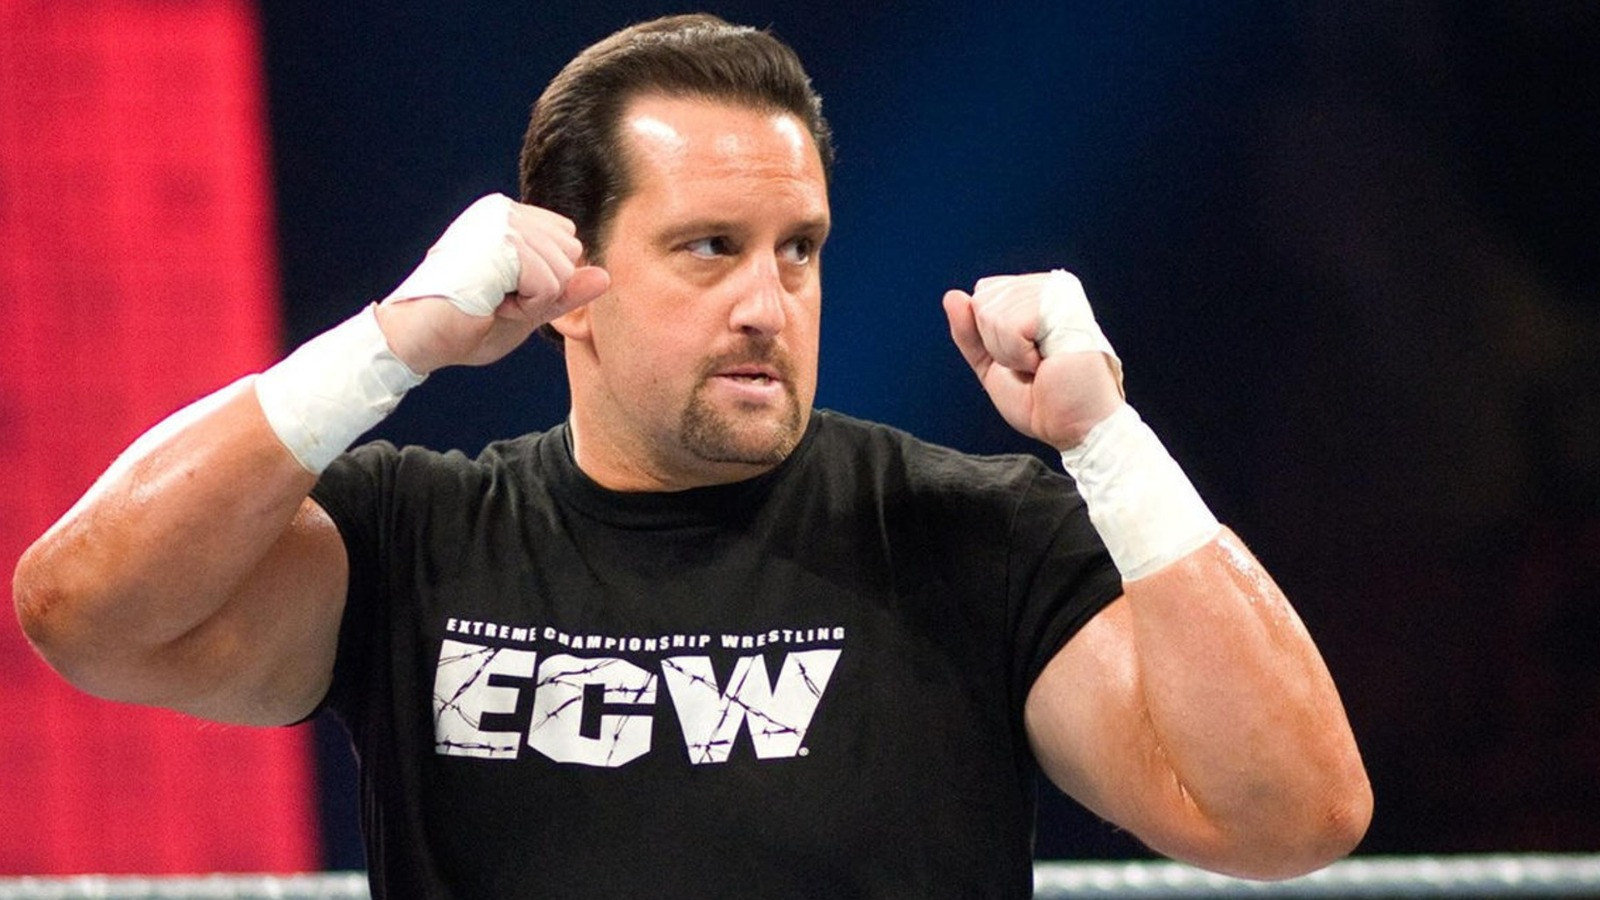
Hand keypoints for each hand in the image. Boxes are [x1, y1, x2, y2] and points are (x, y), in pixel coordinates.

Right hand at [374, 194, 610, 373]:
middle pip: (572, 253)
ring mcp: (500, 222)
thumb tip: (606, 275)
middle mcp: (503, 209)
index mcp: (506, 215)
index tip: (502, 293)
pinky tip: (490, 304)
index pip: (568, 242)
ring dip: (532, 301)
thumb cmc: (464, 326)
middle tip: (496, 299)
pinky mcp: (500, 242)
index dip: (545, 281)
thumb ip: (566, 291)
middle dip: (543, 291)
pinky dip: (526, 307)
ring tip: (490, 301)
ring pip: (562, 271)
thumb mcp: (528, 308)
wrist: (415, 340)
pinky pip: (549, 284)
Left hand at [943, 270, 1123, 449]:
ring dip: (1010, 353)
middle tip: (1033, 365)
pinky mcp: (1064, 306)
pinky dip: (1018, 354)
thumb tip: (952, 296)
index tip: (1022, 359)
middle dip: (996, 345)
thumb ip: (969, 332)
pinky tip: (1046, 362)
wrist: (1075, 426)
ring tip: (1041, 365)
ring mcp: (1058, 293)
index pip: (982, 294)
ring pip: (992, 312)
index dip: (989, 337)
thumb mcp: (991, 365)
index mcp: (1035, 294)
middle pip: (982, 300)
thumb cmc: (1044, 400)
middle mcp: (1049, 286)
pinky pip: (1009, 324)